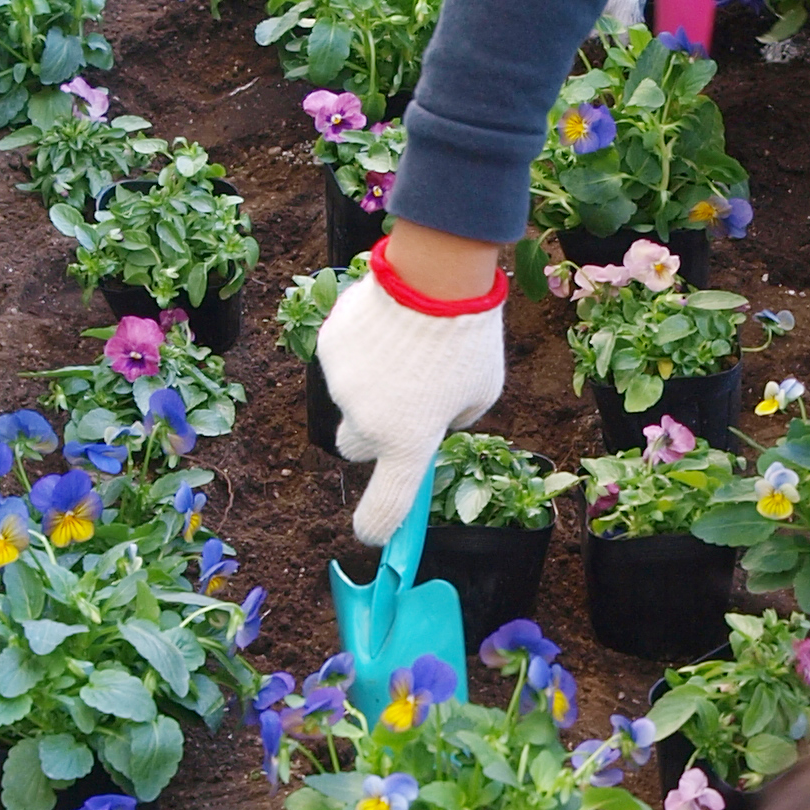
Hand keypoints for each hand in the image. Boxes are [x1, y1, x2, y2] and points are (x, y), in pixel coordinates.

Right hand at [316, 245, 507, 544]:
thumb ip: (453, 419)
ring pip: (349, 398)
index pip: (386, 504)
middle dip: (373, 433)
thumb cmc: (468, 338)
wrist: (433, 274)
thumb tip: (434, 418)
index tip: (373, 535)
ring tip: (406, 346)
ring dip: (371, 384)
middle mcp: (367, 421)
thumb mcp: (481, 392)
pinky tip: (387, 325)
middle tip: (403, 402)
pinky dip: (360, 351)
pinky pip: (342, 360)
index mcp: (408, 442)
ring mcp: (341, 384)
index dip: (378, 525)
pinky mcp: (328, 348)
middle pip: (355, 447)